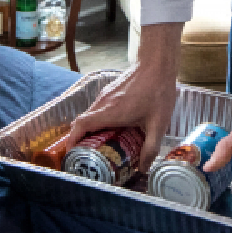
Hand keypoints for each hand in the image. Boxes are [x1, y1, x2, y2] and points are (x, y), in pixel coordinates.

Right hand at [52, 24, 181, 167]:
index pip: (81, 125)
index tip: (72, 153)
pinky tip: (112, 128)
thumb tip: (144, 169)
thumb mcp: (159, 124)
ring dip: (90, 130)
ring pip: (90, 115)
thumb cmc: (158, 92)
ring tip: (100, 146)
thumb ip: (151, 148)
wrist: (157, 64)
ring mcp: (105, 95)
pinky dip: (98, 121)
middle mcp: (103, 103)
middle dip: (80, 140)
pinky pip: (97, 108)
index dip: (72, 140)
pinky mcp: (110, 90)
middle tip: (88, 156)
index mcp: (110, 112)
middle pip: (82, 122)